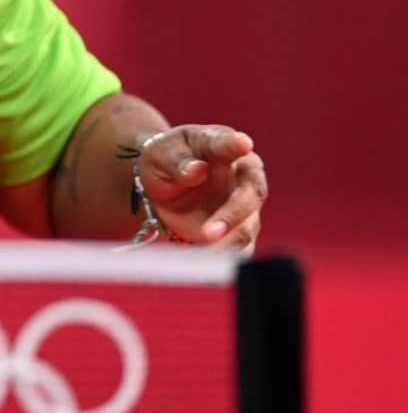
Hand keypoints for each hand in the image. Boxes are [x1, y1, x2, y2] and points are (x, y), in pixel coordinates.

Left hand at [137, 125, 266, 251]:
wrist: (164, 182)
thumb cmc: (164, 159)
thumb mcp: (160, 154)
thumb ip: (177, 161)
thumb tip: (196, 170)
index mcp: (220, 145)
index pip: (229, 144)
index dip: (235, 144)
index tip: (242, 142)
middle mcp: (242, 175)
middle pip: (252, 193)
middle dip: (233, 214)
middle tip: (208, 232)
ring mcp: (244, 204)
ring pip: (248, 227)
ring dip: (228, 244)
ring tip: (201, 257)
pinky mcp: (237, 230)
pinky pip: (239, 248)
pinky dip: (226, 260)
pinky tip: (207, 270)